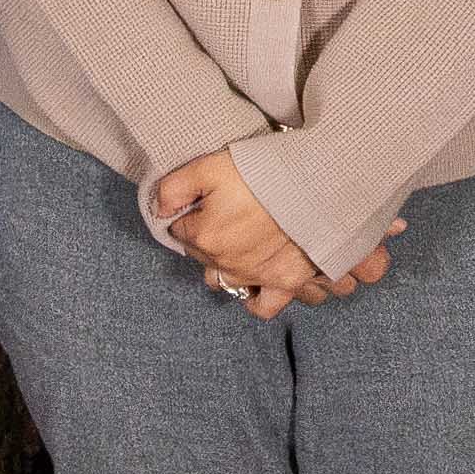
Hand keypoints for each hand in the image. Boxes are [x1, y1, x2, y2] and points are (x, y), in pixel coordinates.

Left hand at [148, 149, 357, 315]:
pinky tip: (257, 284)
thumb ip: (173, 188)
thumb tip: (158, 210)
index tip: (207, 201)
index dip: (191, 214)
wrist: (316, 182)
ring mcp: (255, 277)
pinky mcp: (285, 283)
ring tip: (242, 246)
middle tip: (228, 215)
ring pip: (227, 283)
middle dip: (209, 240)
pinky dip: (258, 299)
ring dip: (229, 269)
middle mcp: (226, 264)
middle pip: (202, 258)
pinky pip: (263, 307)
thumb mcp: (209, 166)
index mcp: (203, 236)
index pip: (179, 231)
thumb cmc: (262, 171)